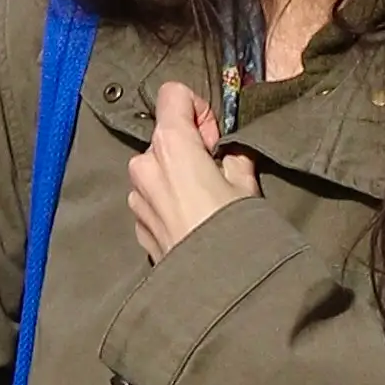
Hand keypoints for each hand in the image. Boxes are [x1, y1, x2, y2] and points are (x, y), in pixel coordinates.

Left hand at [128, 82, 260, 264]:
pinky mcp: (138, 226)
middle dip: (188, 150)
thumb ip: (234, 160)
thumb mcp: (247, 187)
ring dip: (176, 180)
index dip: (197, 110)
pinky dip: (170, 206)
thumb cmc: (237, 233)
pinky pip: (152, 203)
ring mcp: (137, 199)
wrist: (218, 290)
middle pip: (164, 137)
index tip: (214, 138)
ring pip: (156, 172)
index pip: (172, 94)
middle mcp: (144, 166)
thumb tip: (229, 156)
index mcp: (171, 145)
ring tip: (205, 208)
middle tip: (216, 177)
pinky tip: (192, 227)